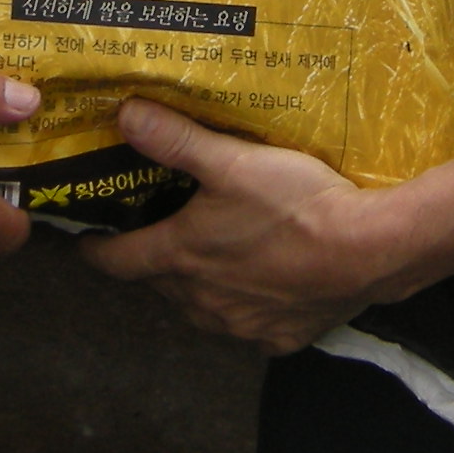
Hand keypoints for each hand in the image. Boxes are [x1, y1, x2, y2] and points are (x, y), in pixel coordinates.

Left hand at [83, 101, 394, 352]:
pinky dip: (247, 307)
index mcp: (181, 257)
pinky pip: (249, 326)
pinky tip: (264, 285)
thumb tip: (125, 114)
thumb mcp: (232, 161)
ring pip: (201, 308)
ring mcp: (240, 325)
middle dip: (154, 262)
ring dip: (199, 286)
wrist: (367, 251)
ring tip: (211, 256)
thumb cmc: (296, 205)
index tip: (87, 243)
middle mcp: (201, 300)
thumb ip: (176, 139)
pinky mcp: (279, 338)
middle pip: (160, 284)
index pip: (118, 261)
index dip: (97, 251)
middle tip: (158, 233)